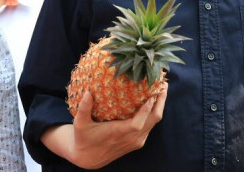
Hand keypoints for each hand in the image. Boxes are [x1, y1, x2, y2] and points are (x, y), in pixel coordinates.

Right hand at [43, 84, 167, 168]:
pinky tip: (153, 100)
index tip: (152, 94)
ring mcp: (137, 141)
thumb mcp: (80, 124)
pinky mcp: (139, 141)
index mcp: (118, 133)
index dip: (147, 109)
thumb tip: (87, 92)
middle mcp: (131, 138)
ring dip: (159, 105)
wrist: (89, 158)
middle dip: (160, 101)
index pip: (138, 123)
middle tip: (163, 84)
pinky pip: (151, 125)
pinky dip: (154, 112)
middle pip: (153, 120)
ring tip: (161, 88)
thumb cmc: (84, 139)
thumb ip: (83, 108)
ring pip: (154, 122)